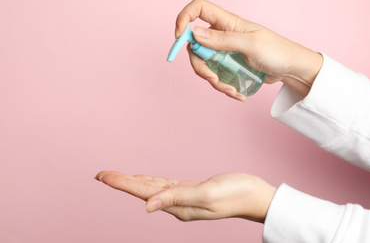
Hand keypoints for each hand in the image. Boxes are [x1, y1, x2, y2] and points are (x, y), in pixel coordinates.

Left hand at [95, 171, 276, 222]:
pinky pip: (164, 186)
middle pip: (143, 191)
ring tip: (115, 177)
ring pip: (152, 188)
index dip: (122, 184)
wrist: (256, 195)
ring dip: (132, 182)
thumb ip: (177, 197)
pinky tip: (144, 180)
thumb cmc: (236, 193)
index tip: (102, 176)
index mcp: (179, 206)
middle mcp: (178, 204)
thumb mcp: (207, 194)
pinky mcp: (191, 190)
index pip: (143, 193)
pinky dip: (151, 182)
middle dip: (121, 183)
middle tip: (100, 175)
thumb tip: (146, 206)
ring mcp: (184, 198)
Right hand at [175, 0, 322, 100]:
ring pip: (203, 64)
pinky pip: (215, 75)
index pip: (198, 9)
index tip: (179, 37)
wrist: (291, 69)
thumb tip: (194, 34)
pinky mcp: (228, 65)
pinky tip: (236, 93)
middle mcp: (221, 34)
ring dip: (213, 80)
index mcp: (226, 22)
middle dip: (200, 65)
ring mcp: (224, 51)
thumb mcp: (250, 44)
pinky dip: (222, 87)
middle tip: (213, 78)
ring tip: (231, 90)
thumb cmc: (277, 51)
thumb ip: (222, 39)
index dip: (184, 18)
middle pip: (195, 45)